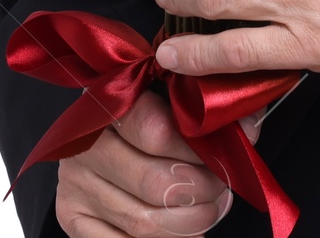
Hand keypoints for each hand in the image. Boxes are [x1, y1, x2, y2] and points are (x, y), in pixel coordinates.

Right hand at [54, 88, 259, 236]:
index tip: (228, 154)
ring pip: (144, 221)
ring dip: (190, 222)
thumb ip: (205, 105)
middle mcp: (84, 145)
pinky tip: (188, 232)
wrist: (101, 135)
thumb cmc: (147, 110)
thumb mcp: (170, 95)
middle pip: (155, 183)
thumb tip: (248, 128)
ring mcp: (74, 184)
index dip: (200, 149)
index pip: (156, 132)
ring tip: (213, 209)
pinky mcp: (72, 218)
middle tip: (225, 188)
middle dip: (202, 190)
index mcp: (109, 103)